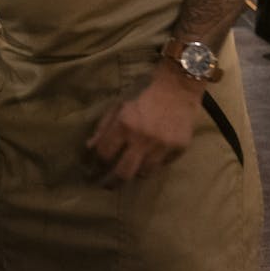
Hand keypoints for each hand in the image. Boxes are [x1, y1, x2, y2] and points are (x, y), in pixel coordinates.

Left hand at [85, 62, 199, 185]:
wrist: (178, 85)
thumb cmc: (144, 91)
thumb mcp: (119, 103)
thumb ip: (104, 127)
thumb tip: (89, 148)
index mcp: (125, 124)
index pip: (104, 154)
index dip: (96, 163)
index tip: (93, 169)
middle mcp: (143, 138)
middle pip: (123, 173)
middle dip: (111, 183)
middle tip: (106, 186)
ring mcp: (162, 145)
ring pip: (144, 173)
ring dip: (134, 172)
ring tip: (130, 169)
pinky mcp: (179, 148)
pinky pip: (162, 165)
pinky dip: (154, 164)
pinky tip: (150, 157)